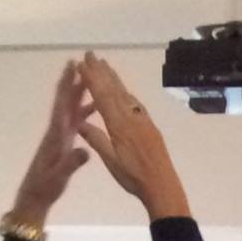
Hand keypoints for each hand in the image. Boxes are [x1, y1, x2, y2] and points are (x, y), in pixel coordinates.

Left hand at [14, 60, 91, 223]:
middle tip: (83, 63)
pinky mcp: (63, 144)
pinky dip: (83, 112)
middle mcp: (57, 131)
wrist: (34, 199)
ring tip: (90, 80)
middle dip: (73, 82)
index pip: (62, 104)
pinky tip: (92, 108)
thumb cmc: (45, 188)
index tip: (73, 66)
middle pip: (65, 101)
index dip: (67, 85)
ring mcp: (59, 137)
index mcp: (56, 135)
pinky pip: (75, 122)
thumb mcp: (59, 177)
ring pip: (70, 109)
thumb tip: (86, 150)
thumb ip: (71, 163)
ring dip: (79, 94)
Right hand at [76, 52, 187, 218]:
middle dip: (101, 71)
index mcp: (119, 125)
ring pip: (126, 94)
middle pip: (114, 90)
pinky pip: (136, 104)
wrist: (163, 186)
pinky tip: (125, 92)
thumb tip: (79, 122)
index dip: (92, 79)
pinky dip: (126, 93)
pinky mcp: (151, 127)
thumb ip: (96, 140)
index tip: (82, 64)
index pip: (102, 97)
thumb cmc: (133, 178)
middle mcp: (131, 118)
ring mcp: (143, 121)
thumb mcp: (111, 161)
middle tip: (91, 54)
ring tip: (105, 65)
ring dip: (114, 78)